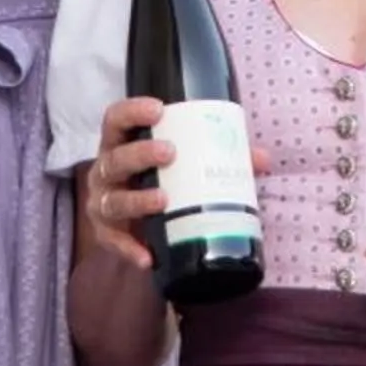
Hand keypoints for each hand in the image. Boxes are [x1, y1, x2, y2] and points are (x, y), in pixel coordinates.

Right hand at [81, 101, 272, 273]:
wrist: (137, 223)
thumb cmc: (161, 179)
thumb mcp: (184, 164)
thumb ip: (220, 156)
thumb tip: (262, 159)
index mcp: (121, 144)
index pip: (115, 120)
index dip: (132, 111)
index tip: (159, 109)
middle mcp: (106, 171)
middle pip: (115, 159)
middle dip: (140, 154)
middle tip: (170, 153)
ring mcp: (103, 202)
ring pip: (112, 200)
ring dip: (136, 200)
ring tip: (163, 199)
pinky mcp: (106, 234)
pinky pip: (113, 243)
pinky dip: (129, 249)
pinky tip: (147, 256)